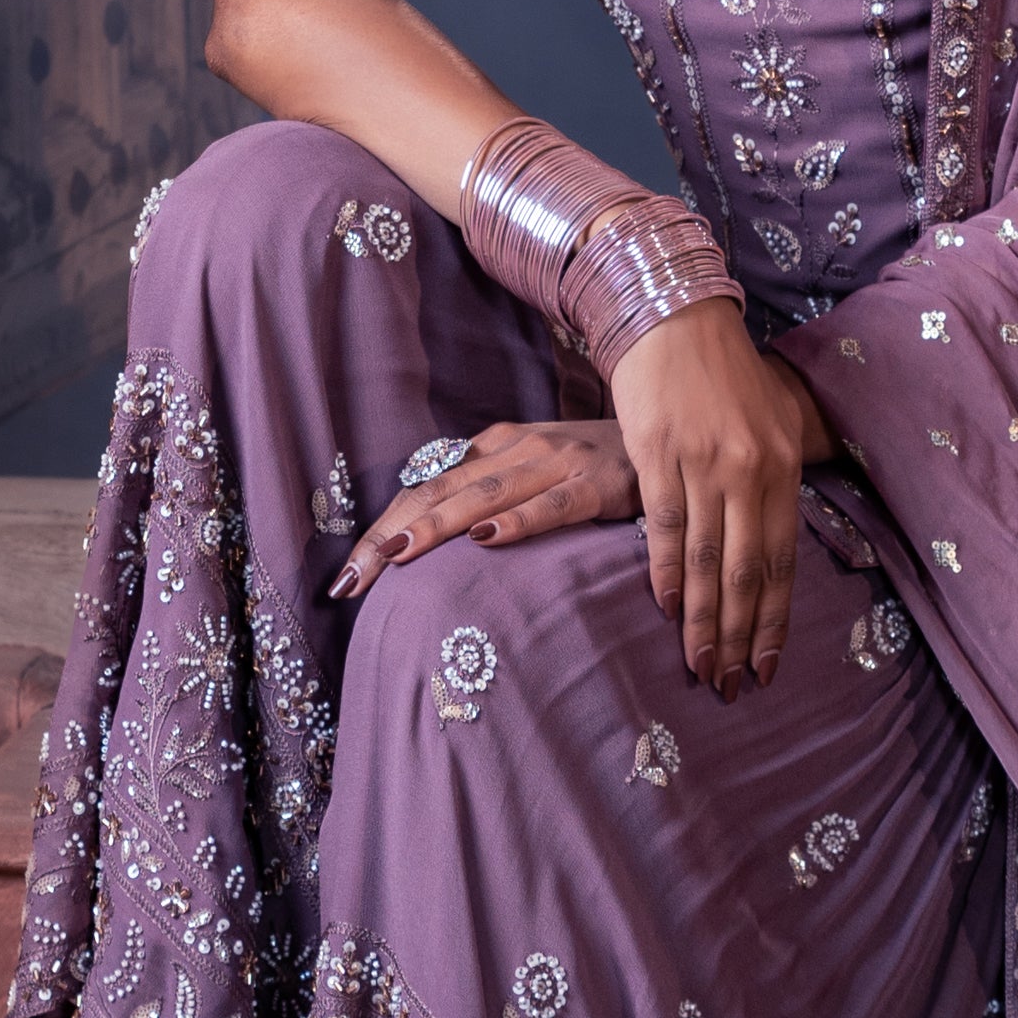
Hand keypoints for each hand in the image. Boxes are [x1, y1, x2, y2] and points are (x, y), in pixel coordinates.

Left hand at [333, 412, 637, 600]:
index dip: (380, 529)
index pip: (423, 489)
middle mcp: (517, 449)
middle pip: (437, 493)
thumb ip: (490, 494)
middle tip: (350, 580)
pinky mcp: (599, 481)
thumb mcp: (536, 475)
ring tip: (397, 556)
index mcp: (495, 449)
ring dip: (437, 526)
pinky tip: (487, 538)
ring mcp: (557, 462)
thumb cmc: (599, 466)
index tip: (345, 578)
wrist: (672, 437)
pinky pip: (553, 504)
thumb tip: (432, 538)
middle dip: (389, 536)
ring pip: (483, 496)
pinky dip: (518, 519)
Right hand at [608, 303, 824, 693]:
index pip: (783, 559)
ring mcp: (704, 462)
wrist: (675, 317)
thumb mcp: (767, 423)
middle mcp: (750, 469)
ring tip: (701, 665)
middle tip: (733, 685)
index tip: (767, 665)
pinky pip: (665, 525)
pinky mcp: (658, 453)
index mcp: (782, 466)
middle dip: (740, 635)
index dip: (775, 618)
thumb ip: (772, 481)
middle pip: (748, 571)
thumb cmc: (723, 375)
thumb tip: (772, 543)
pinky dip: (669, 572)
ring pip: (708, 559)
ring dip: (704, 620)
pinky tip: (670, 609)